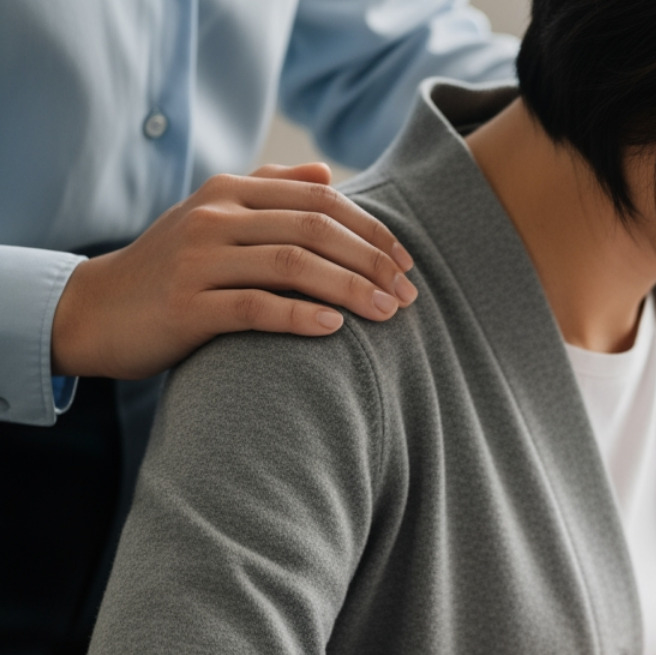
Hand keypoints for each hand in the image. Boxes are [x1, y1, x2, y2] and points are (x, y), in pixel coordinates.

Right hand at [50, 163, 418, 378]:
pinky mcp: (187, 306)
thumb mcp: (214, 217)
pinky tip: (336, 328)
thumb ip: (269, 191)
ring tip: (388, 313)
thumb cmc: (172, 269)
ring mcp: (198, 260)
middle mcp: (214, 217)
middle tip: (408, 294)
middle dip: (371, 262)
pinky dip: (302, 316)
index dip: (371, 230)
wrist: (95, 310)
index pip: (319, 200)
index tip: (406, 263)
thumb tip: (326, 173)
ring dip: (351, 290)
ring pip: (293, 265)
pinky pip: (257, 307)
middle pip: (314, 229)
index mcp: (228, 191)